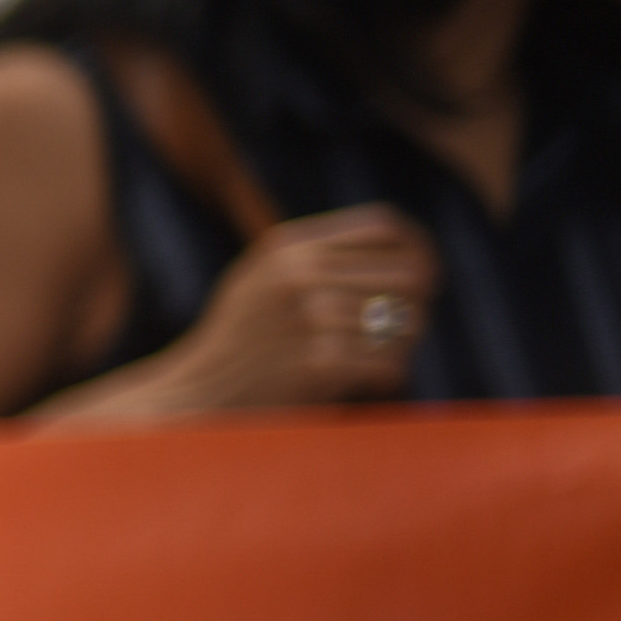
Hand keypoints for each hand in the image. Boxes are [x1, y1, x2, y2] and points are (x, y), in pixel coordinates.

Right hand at [157, 206, 442, 414]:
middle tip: (409, 325)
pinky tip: (373, 381)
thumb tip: (408, 249)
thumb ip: (315, 258)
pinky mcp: (314, 363)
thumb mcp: (261, 280)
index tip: (425, 273)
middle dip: (420, 302)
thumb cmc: (237, 343)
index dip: (418, 246)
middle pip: (408, 273)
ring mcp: (306, 318)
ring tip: (384, 357)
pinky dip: (389, 375)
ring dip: (405, 345)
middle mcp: (298, 274)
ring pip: (406, 322)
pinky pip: (389, 363)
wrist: (194, 395)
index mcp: (288, 247)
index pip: (384, 226)